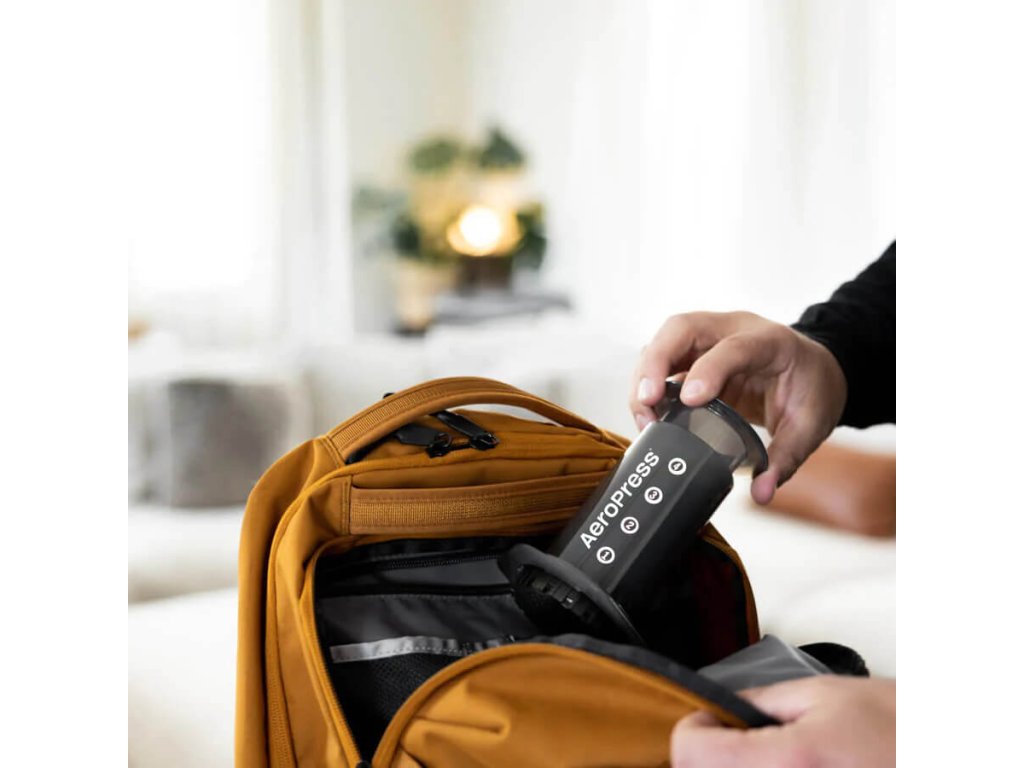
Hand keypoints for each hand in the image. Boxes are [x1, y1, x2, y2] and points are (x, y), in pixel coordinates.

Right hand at [629, 311, 846, 502]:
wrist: (815, 371)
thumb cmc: (812, 390)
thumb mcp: (810, 425)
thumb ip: (786, 458)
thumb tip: (761, 494)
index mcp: (770, 342)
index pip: (733, 347)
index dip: (708, 370)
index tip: (689, 400)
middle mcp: (732, 330)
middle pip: (682, 328)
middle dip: (656, 362)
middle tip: (647, 401)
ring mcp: (709, 338)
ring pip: (664, 342)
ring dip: (645, 376)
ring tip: (645, 417)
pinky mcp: (693, 355)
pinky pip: (663, 360)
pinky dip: (649, 385)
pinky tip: (650, 415)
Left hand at [671, 675, 895, 767]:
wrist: (938, 752)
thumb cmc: (896, 726)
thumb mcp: (822, 695)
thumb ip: (762, 703)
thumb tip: (722, 710)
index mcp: (789, 759)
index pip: (693, 752)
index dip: (694, 729)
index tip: (710, 719)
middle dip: (710, 754)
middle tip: (734, 735)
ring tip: (768, 754)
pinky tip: (787, 767)